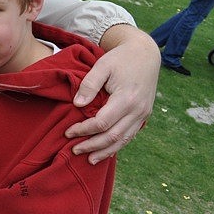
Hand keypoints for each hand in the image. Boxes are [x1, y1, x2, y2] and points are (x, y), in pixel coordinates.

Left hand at [65, 26, 159, 163]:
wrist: (146, 54)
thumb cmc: (120, 58)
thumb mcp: (103, 66)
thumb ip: (89, 84)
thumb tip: (77, 105)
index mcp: (127, 98)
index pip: (102, 122)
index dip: (83, 130)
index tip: (67, 132)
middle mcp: (138, 110)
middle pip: (113, 136)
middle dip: (92, 146)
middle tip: (73, 150)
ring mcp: (143, 114)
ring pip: (124, 140)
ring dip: (105, 151)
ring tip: (89, 160)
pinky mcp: (144, 115)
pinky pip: (130, 135)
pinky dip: (117, 145)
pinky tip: (105, 152)